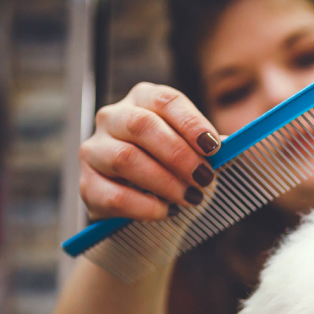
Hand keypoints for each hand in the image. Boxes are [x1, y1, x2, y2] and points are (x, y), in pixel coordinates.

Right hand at [79, 82, 221, 220]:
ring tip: (191, 198)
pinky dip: (146, 207)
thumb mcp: (198, 156)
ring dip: (165, 182)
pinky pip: (114, 196)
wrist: (151, 211)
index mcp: (143, 100)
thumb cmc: (178, 173)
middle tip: (205, 178)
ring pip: (125, 159)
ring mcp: (94, 150)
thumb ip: (208, 148)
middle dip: (179, 155)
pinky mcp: (87, 184)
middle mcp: (113, 118)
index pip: (165, 100)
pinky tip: (167, 212)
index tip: (214, 147)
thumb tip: (227, 146)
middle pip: (142, 126)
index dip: (191, 123)